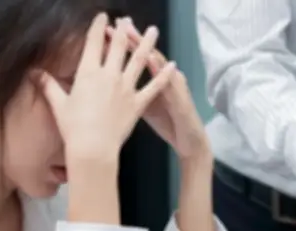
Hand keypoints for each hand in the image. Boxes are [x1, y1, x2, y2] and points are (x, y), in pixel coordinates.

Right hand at [40, 14, 176, 158]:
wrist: (93, 148)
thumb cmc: (73, 128)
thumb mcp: (58, 105)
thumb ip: (48, 85)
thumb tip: (33, 72)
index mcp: (88, 73)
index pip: (93, 43)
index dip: (98, 27)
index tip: (102, 16)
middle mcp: (109, 75)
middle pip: (118, 46)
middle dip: (122, 30)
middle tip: (126, 19)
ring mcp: (125, 88)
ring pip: (139, 60)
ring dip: (146, 43)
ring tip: (152, 30)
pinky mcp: (138, 103)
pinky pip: (154, 87)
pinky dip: (164, 75)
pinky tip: (172, 65)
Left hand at [109, 18, 210, 159]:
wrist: (189, 140)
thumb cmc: (167, 122)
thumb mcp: (144, 106)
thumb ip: (129, 92)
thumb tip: (108, 85)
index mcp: (155, 79)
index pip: (136, 57)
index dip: (122, 45)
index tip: (106, 32)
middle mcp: (166, 77)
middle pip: (146, 54)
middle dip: (133, 38)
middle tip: (119, 23)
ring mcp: (175, 85)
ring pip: (160, 62)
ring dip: (146, 47)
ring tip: (135, 35)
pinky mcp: (181, 98)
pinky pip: (170, 82)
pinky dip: (161, 69)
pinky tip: (153, 60)